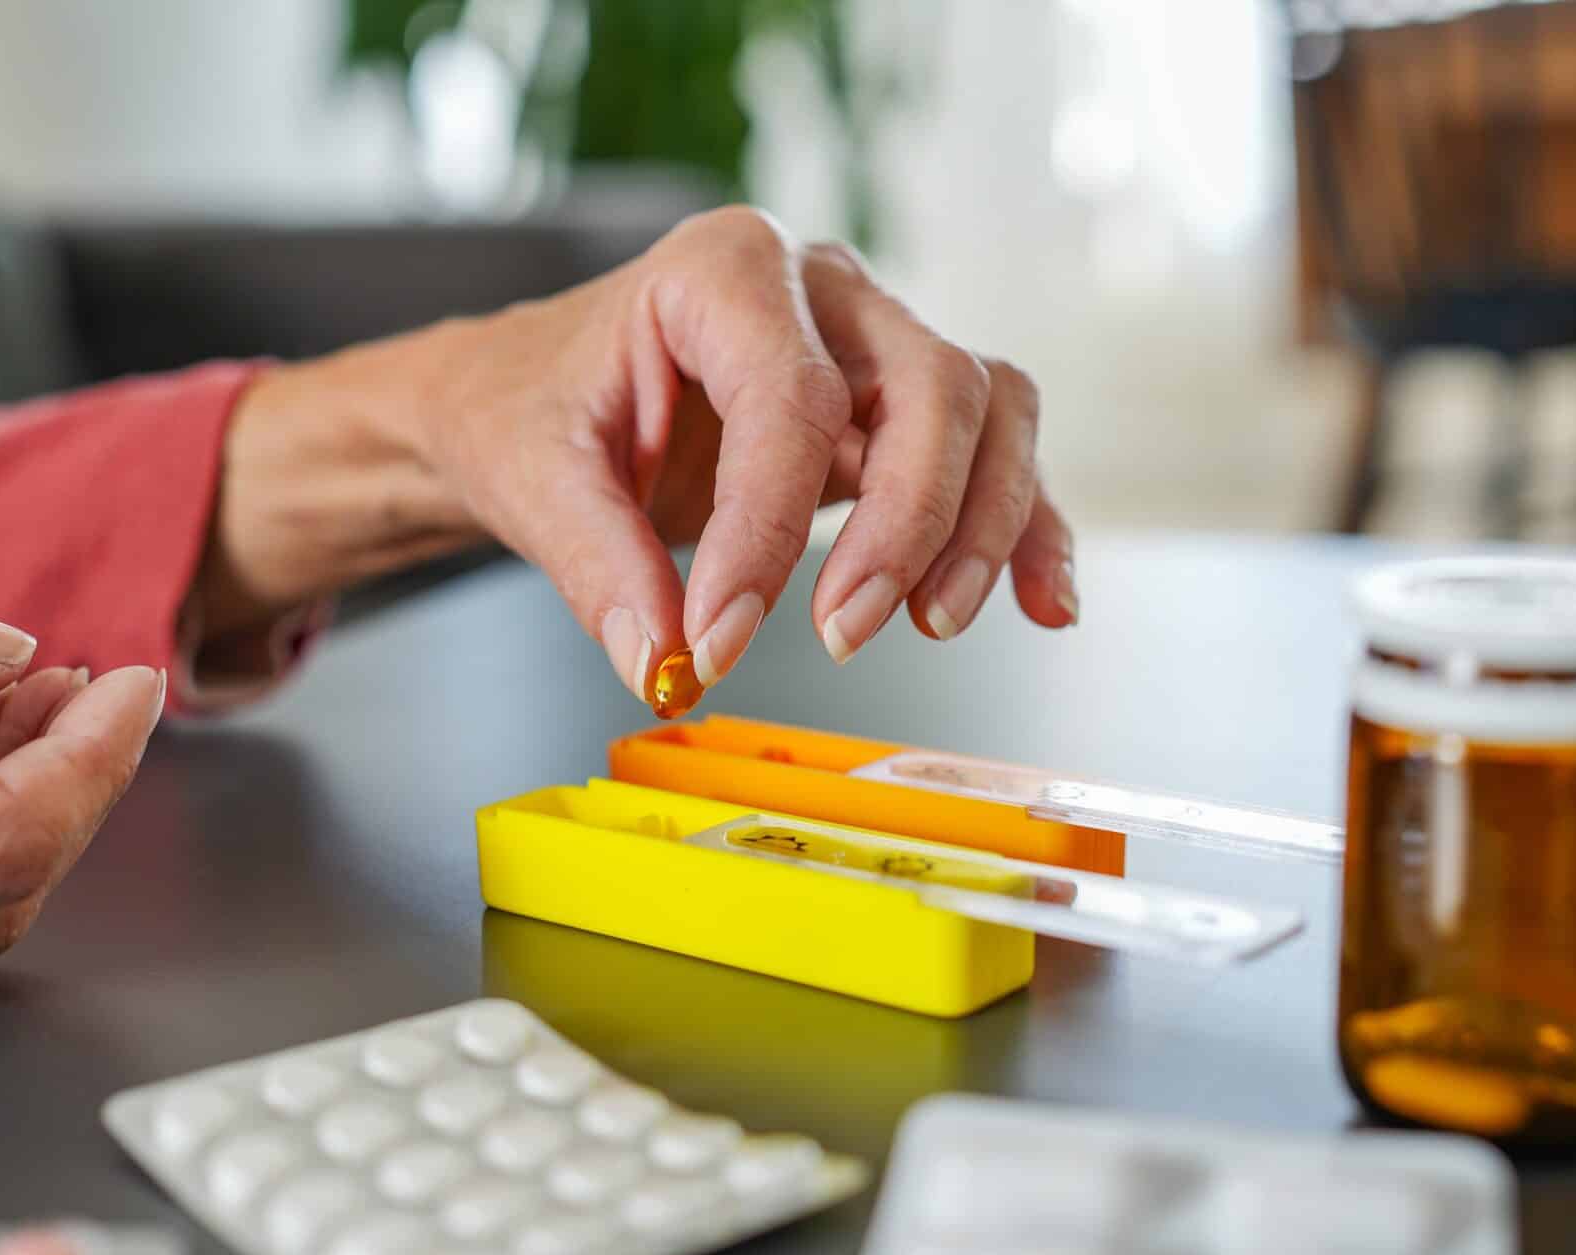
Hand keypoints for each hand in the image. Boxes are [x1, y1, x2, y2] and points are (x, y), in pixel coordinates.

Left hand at [205, 205, 1074, 700]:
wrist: (529, 395)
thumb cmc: (531, 410)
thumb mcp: (533, 481)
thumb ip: (598, 569)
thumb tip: (666, 664)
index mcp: (722, 268)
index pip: (788, 399)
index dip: (768, 530)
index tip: (722, 637)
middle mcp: (821, 285)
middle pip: (931, 385)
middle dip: (908, 523)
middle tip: (841, 635)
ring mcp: (871, 339)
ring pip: (988, 410)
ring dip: (984, 525)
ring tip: (931, 624)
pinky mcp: (895, 408)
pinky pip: (997, 451)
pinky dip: (1029, 529)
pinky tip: (1046, 605)